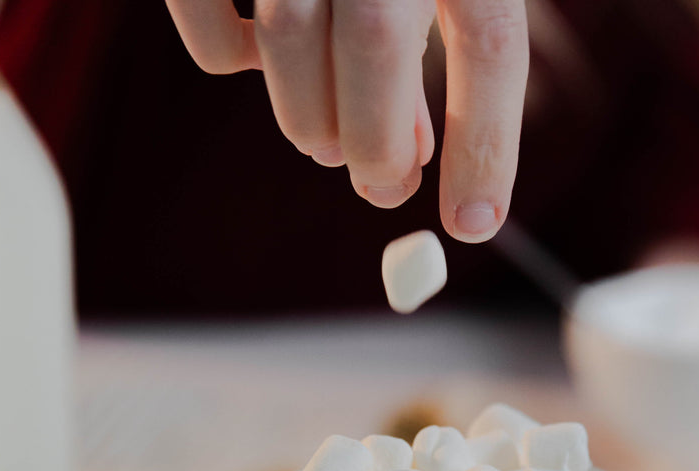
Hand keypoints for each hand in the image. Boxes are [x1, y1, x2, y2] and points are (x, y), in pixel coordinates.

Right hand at [165, 0, 527, 241]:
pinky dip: (232, 59)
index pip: (490, 41)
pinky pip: (208, 17)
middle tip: (381, 184)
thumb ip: (441, 29)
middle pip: (378, 47)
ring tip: (328, 142)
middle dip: (378, 144)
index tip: (473, 222)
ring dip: (311, 119)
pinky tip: (260, 63)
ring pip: (290, 41)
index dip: (485, 144)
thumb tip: (407, 155)